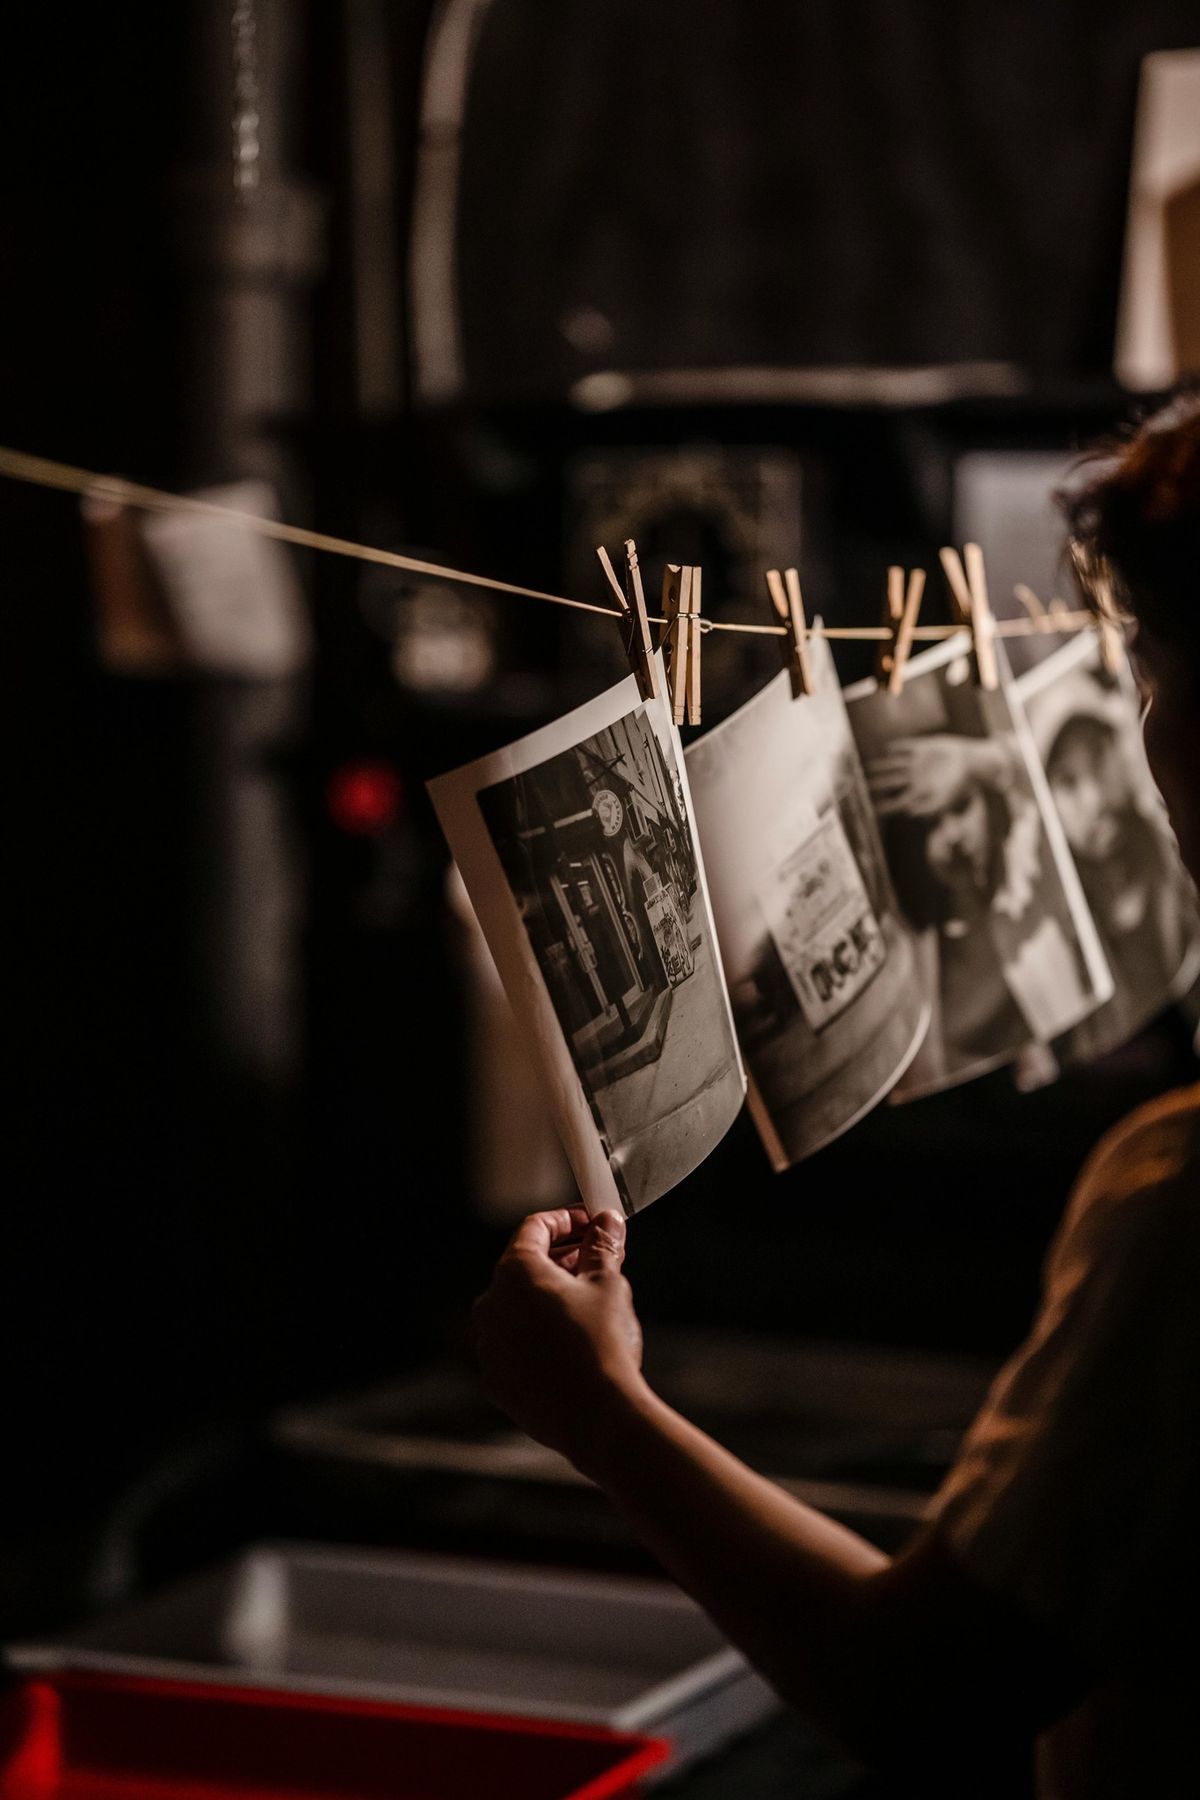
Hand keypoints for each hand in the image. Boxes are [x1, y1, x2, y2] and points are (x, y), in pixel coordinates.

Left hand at [472, 1206, 646, 1467]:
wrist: (598, 1417)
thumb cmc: (602, 1345)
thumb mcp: (609, 1284)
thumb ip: (602, 1246)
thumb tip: (605, 1223)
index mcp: (515, 1272)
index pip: (535, 1228)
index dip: (567, 1219)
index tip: (591, 1222)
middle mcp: (491, 1305)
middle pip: (524, 1266)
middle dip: (561, 1257)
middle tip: (596, 1256)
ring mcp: (489, 1346)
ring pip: (517, 1307)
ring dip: (547, 1297)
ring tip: (587, 1300)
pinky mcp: (496, 1380)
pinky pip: (515, 1345)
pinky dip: (537, 1335)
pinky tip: (569, 1341)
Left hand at [867, 735, 1003, 817]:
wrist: (973, 763)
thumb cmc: (961, 785)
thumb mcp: (945, 799)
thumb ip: (928, 809)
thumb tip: (909, 813)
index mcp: (920, 792)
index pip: (898, 801)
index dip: (885, 806)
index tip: (871, 810)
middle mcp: (916, 778)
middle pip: (891, 783)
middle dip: (877, 785)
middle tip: (861, 787)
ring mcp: (918, 763)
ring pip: (894, 766)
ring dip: (881, 767)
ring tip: (867, 767)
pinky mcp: (924, 748)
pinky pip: (906, 748)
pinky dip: (897, 748)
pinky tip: (888, 748)